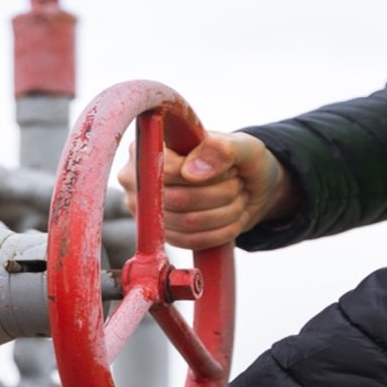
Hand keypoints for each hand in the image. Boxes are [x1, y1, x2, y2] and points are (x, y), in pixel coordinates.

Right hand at [117, 131, 299, 249]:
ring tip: (238, 198)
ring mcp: (146, 208)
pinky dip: (221, 231)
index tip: (229, 169)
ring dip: (225, 213)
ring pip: (187, 223)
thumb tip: (191, 172)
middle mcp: (137, 177)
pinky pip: (191, 241)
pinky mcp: (161, 232)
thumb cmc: (239, 158)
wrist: (249, 183)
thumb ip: (219, 149)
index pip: (166, 170)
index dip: (202, 175)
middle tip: (238, 183)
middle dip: (220, 194)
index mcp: (149, 146)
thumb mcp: (240, 145)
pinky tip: (233, 217)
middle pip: (178, 199)